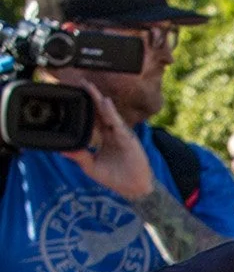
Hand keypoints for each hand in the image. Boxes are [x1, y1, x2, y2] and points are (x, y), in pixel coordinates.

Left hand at [60, 82, 154, 199]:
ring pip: (108, 114)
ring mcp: (121, 134)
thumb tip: (61, 150)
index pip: (93, 118)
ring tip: (90, 87)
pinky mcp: (128, 139)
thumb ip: (79, 156)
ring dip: (99, 100)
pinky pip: (117, 124)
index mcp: (105, 137)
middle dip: (91, 97)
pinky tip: (105, 103)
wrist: (134, 188)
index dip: (85, 107)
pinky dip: (111, 113)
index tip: (75, 94)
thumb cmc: (115, 178)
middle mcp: (113, 133)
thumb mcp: (92, 167)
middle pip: (100, 111)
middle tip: (81, 82)